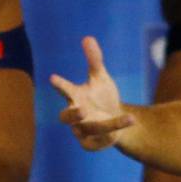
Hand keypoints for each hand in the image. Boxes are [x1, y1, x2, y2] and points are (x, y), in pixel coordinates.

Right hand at [49, 36, 133, 150]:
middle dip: (73, 114)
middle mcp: (75, 114)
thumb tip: (88, 37)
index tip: (53, 77)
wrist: (114, 120)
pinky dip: (113, 135)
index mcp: (75, 96)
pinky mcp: (90, 144)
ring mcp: (81, 131)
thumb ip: (94, 60)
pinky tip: (125, 126)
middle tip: (83, 110)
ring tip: (128, 117)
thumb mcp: (100, 77)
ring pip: (91, 129)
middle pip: (65, 117)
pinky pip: (99, 142)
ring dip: (110, 124)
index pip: (64, 90)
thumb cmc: (102, 96)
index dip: (59, 85)